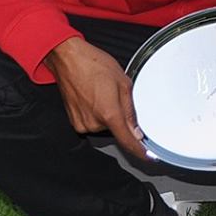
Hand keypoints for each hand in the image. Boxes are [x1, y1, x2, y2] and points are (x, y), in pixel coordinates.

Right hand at [45, 36, 145, 160]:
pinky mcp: (74, 122)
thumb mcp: (123, 83)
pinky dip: (96, 114)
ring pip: (104, 127)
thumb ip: (131, 111)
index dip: (139, 151)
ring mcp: (82, 123)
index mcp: (109, 113)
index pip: (127, 142)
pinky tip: (94, 97)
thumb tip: (137, 131)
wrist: (68, 59)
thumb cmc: (94, 65)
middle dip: (120, 118)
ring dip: (107, 115)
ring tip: (102, 93)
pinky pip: (92, 123)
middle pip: (116, 131)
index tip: (148, 156)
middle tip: (115, 97)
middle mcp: (93, 123)